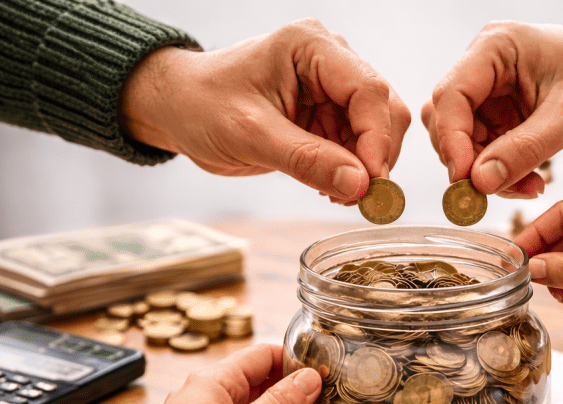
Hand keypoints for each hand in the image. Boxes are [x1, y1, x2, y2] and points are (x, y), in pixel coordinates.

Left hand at [118, 19, 411, 203]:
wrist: (178, 108)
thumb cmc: (202, 106)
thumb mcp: (250, 135)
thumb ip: (307, 160)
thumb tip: (361, 186)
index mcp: (312, 46)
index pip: (369, 90)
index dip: (377, 139)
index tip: (371, 184)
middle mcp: (331, 60)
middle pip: (383, 110)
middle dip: (375, 157)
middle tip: (358, 198)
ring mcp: (332, 87)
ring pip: (377, 131)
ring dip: (365, 169)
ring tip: (334, 193)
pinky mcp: (328, 114)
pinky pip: (358, 145)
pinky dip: (352, 171)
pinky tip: (327, 185)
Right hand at [422, 23, 562, 197]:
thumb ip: (523, 149)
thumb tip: (479, 182)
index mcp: (495, 48)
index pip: (450, 95)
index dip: (451, 140)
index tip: (465, 179)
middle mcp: (484, 68)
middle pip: (448, 122)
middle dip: (470, 161)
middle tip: (496, 190)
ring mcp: (491, 95)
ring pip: (463, 144)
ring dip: (486, 174)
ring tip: (529, 186)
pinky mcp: (501, 118)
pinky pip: (485, 154)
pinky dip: (501, 174)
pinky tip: (530, 182)